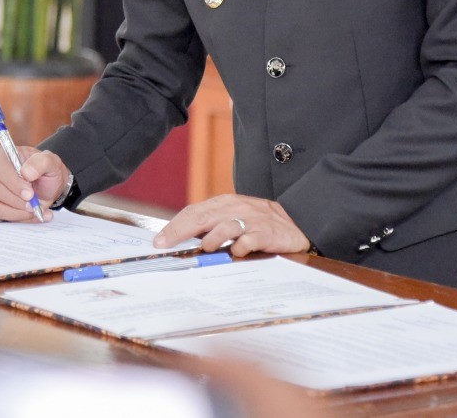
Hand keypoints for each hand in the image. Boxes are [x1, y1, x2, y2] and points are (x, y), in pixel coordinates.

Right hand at [0, 145, 70, 221]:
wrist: (48, 186)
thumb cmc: (45, 170)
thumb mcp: (51, 162)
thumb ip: (41, 162)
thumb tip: (26, 172)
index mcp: (0, 155)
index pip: (0, 170)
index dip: (14, 184)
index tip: (30, 194)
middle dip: (15, 200)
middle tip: (33, 205)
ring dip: (17, 212)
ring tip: (36, 210)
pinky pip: (0, 215)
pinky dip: (19, 217)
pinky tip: (34, 215)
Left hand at [154, 194, 310, 256]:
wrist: (297, 221)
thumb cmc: (259, 222)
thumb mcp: (234, 216)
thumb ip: (212, 224)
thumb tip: (182, 240)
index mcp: (225, 203)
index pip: (194, 212)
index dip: (175, 226)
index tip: (159, 241)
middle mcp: (236, 208)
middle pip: (202, 217)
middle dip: (180, 231)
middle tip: (166, 245)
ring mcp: (251, 220)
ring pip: (225, 226)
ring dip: (212, 239)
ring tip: (205, 249)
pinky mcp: (266, 233)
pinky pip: (248, 240)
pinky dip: (238, 248)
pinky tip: (234, 254)